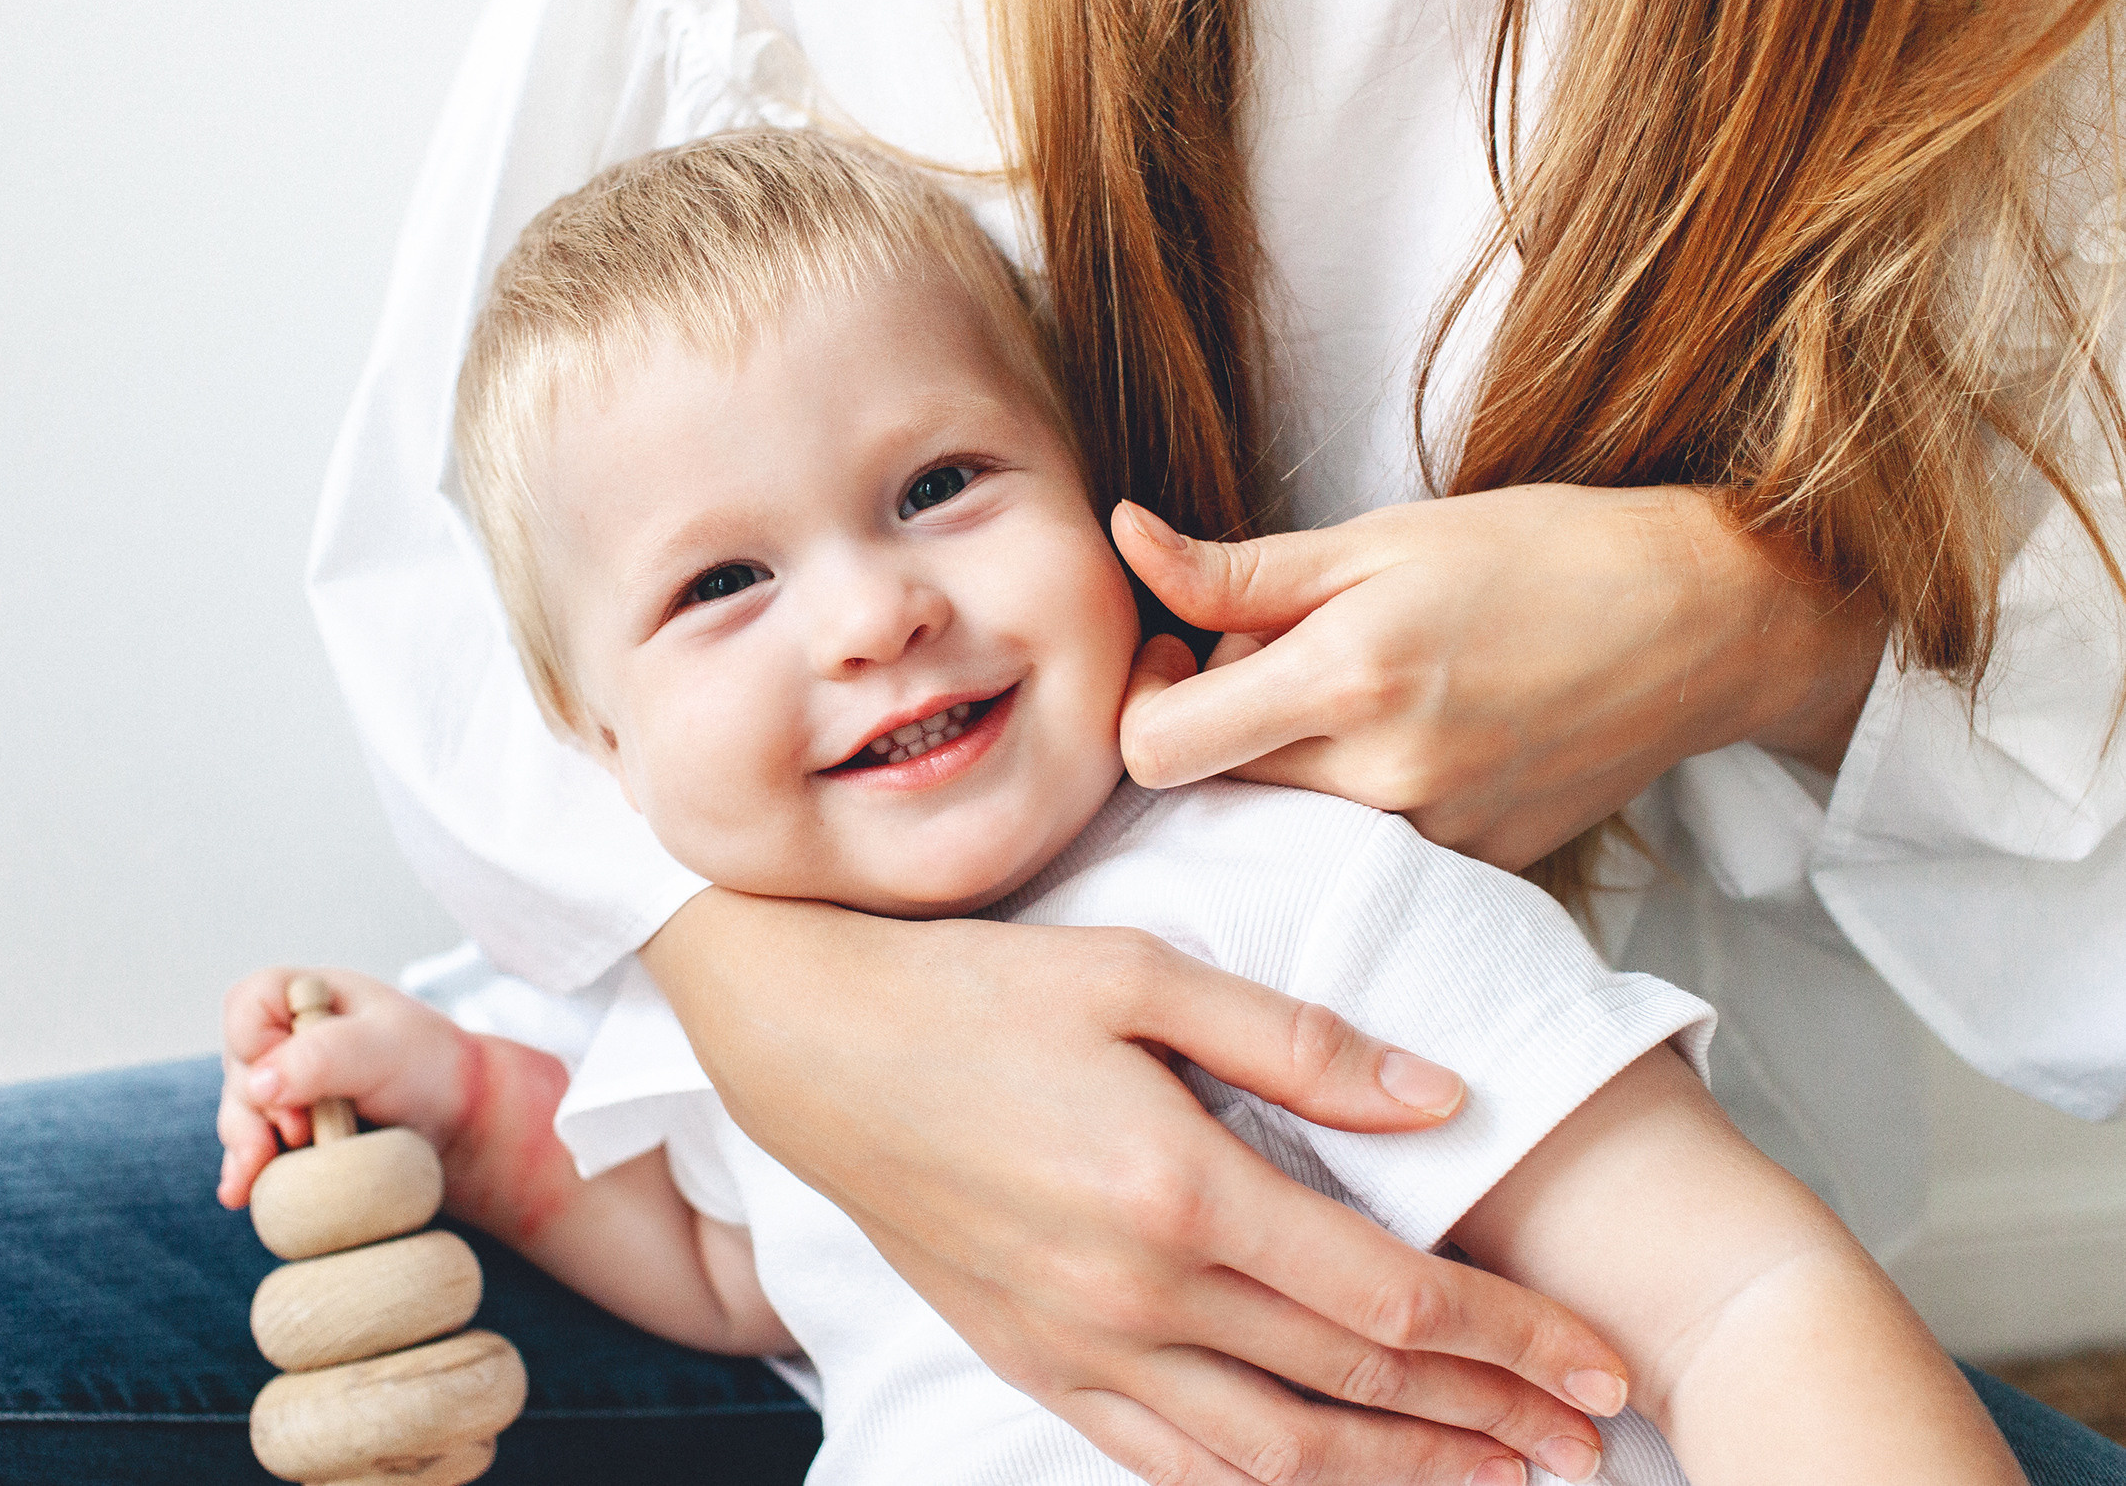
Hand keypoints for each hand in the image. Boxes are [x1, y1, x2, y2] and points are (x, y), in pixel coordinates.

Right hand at [215, 966, 575, 1245]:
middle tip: (301, 1135)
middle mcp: (285, 1037)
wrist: (460, 1119)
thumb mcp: (384, 1049)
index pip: (247, 1006)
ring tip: (261, 1173)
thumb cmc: (429, 1066)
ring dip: (247, 1146)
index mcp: (307, 996)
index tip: (295, 1083)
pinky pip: (251, 1149)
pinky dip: (247, 1170)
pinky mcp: (287, 1129)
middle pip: (238, 1068)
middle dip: (255, 1108)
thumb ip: (324, 1056)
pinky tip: (240, 1193)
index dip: (257, 1044)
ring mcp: (282, 1085)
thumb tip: (259, 1084)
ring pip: (239, 1114)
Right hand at [645, 891, 1630, 1485]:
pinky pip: (1167, 1462)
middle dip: (1484, 1419)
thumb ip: (1296, 1042)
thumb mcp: (1138, 973)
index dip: (1508, 1337)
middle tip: (1588, 1443)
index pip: (1387, 1295)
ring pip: (1269, 1454)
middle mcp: (1134, 1295)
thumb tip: (1440, 1101)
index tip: (1597, 1362)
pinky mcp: (1032, 1365)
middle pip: (1351, 1387)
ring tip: (1492, 1484)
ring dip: (1394, 1477)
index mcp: (1177, 1189)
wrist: (810, 1047)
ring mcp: (1078, 1349)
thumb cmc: (974, 991)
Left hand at [1112, 488, 1887, 869]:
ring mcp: (1433, 840)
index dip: (1148, 700)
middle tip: (1285, 656)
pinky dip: (1357, 798)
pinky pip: (1361, 848)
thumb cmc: (1539, 556)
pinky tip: (1417, 736)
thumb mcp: (1377, 539)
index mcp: (1349, 678)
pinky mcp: (1473, 872)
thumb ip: (1235, 569)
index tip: (1188, 654)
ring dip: (1289, 764)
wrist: (1701, 624)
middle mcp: (1385, 779)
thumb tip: (1125, 541)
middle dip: (1224, 724)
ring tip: (1360, 694)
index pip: (1158, 749)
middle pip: (1215, 789)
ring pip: (1285, 822)